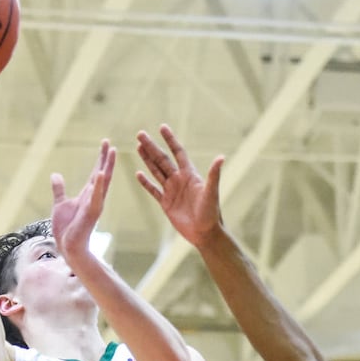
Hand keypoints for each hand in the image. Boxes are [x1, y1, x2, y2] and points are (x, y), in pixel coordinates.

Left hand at [50, 140, 115, 262]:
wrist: (68, 247)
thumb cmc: (66, 228)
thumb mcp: (60, 203)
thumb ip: (59, 189)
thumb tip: (55, 174)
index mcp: (88, 194)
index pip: (96, 172)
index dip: (101, 158)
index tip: (105, 143)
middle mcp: (94, 197)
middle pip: (103, 173)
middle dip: (106, 158)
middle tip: (110, 142)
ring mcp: (94, 204)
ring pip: (103, 182)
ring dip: (107, 166)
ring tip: (112, 152)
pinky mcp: (91, 213)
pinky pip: (96, 197)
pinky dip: (98, 185)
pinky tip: (100, 173)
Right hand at [136, 125, 223, 247]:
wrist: (204, 233)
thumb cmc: (211, 213)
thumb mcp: (212, 192)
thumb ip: (214, 174)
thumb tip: (221, 157)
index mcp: (190, 174)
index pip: (178, 152)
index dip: (170, 140)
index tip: (162, 127)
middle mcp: (179, 180)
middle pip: (162, 159)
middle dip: (151, 146)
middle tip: (140, 134)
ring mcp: (171, 191)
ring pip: (156, 171)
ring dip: (147, 159)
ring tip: (138, 147)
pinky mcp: (166, 203)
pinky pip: (153, 190)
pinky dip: (146, 182)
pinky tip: (138, 174)